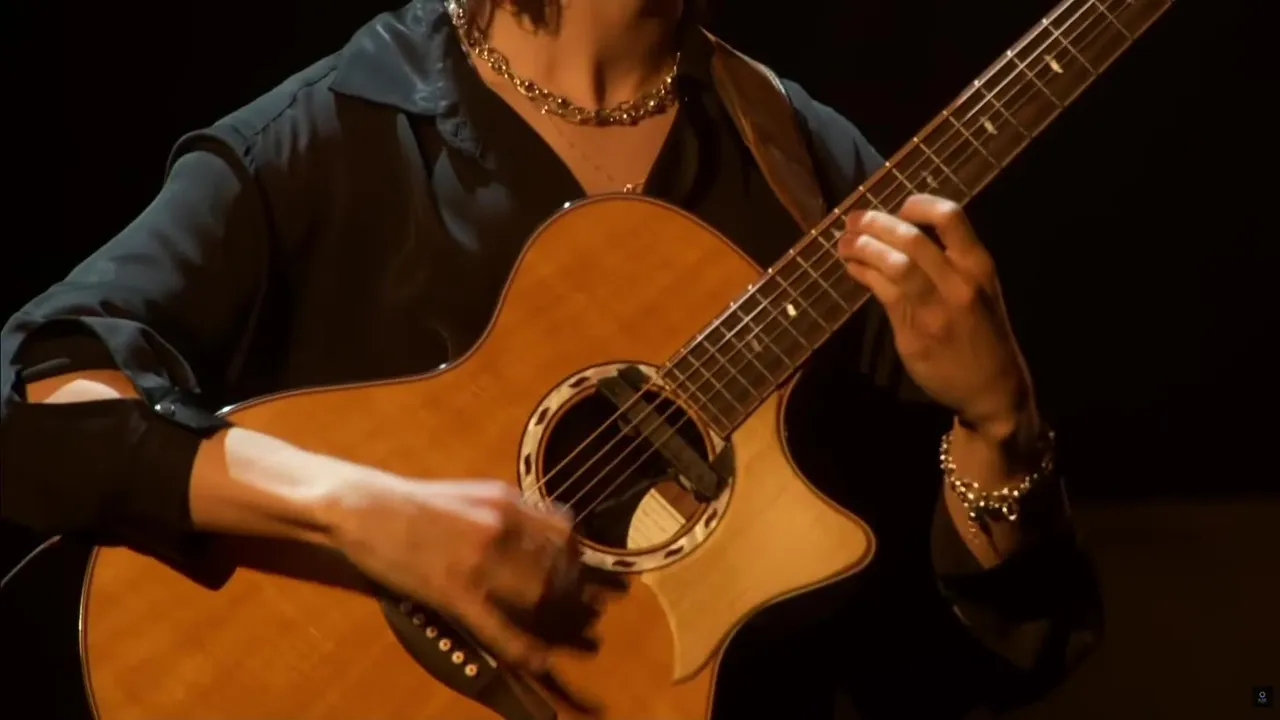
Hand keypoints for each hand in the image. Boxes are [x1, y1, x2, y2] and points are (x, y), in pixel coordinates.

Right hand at [326, 476, 605, 671]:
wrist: (364, 506)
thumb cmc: (416, 503)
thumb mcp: (475, 493)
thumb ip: (511, 512)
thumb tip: (548, 533)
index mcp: (505, 501)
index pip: (563, 531)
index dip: (581, 559)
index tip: (586, 577)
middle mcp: (500, 526)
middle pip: (558, 566)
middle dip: (579, 595)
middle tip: (591, 615)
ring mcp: (477, 560)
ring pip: (538, 595)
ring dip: (561, 619)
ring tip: (578, 638)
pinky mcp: (452, 591)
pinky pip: (498, 626)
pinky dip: (524, 647)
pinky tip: (540, 660)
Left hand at [836, 193, 1033, 436]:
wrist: (993, 388)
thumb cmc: (981, 333)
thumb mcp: (979, 290)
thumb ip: (948, 263)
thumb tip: (901, 234)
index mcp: (978, 266)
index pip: (950, 217)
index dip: (918, 204)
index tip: (898, 207)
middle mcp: (959, 282)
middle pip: (912, 238)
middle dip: (875, 223)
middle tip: (853, 220)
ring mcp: (936, 309)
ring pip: (894, 264)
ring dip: (862, 247)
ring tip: (844, 243)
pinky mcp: (914, 333)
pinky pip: (882, 293)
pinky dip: (862, 273)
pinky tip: (852, 268)